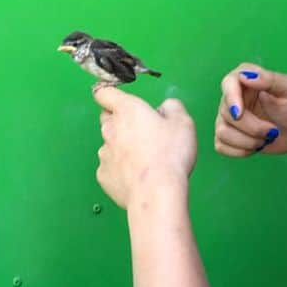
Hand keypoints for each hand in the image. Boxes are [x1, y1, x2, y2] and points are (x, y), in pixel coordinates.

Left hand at [93, 86, 196, 209]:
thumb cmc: (170, 155)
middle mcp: (110, 129)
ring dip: (123, 148)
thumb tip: (166, 108)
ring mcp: (104, 154)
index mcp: (127, 110)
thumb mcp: (183, 122)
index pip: (105, 93)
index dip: (110, 93)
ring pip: (110, 145)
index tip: (118, 99)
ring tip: (146, 161)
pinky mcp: (103, 176)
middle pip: (107, 119)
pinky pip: (110, 168)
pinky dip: (121, 170)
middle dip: (121, 122)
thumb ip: (173, 107)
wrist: (156, 193)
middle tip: (143, 134)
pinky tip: (138, 177)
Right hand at [214, 63, 286, 157]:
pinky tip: (256, 146)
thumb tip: (245, 77)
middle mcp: (234, 96)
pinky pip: (221, 146)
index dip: (231, 98)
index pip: (228, 83)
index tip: (240, 113)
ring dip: (247, 141)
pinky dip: (240, 151)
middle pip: (227, 113)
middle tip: (272, 130)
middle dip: (251, 127)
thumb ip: (270, 79)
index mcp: (247, 79)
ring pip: (222, 132)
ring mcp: (228, 117)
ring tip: (266, 138)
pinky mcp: (228, 136)